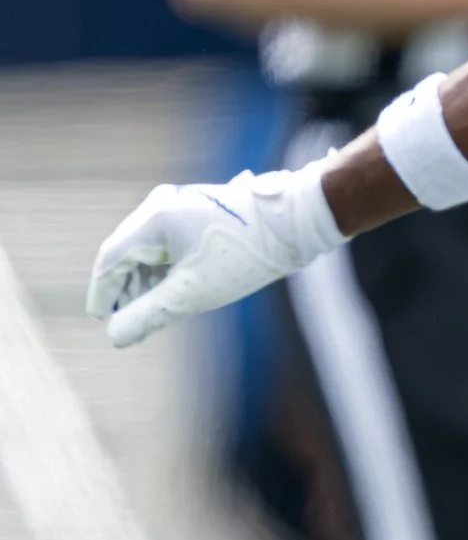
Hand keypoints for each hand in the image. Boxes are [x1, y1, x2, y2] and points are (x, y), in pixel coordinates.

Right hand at [87, 162, 341, 347]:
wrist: (295, 224)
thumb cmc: (245, 257)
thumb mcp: (192, 294)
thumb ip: (149, 315)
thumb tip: (116, 335)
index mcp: (154, 218)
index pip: (111, 258)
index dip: (102, 292)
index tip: (100, 319)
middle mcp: (161, 204)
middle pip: (128, 253)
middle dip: (126, 290)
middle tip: (129, 323)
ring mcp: (179, 205)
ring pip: (149, 249)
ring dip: (146, 281)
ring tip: (150, 313)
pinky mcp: (196, 211)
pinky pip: (168, 243)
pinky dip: (165, 269)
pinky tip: (171, 293)